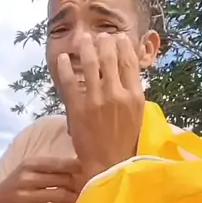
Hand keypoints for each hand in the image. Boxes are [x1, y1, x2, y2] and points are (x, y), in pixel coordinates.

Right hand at [0, 157, 82, 202]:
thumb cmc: (19, 184)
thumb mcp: (30, 170)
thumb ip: (50, 168)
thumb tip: (80, 166)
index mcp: (29, 164)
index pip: (58, 163)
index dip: (76, 167)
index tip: (88, 170)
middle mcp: (26, 178)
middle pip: (62, 179)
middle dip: (78, 184)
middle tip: (89, 188)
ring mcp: (24, 196)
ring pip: (59, 195)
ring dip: (74, 198)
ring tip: (81, 198)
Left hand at [57, 32, 144, 180]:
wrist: (109, 166)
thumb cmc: (125, 143)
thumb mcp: (137, 116)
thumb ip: (132, 94)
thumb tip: (129, 74)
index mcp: (134, 96)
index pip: (130, 62)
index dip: (123, 46)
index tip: (118, 38)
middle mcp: (116, 94)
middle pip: (110, 57)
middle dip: (104, 42)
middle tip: (100, 36)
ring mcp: (95, 100)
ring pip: (91, 64)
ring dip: (86, 48)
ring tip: (83, 39)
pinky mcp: (77, 108)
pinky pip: (70, 81)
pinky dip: (66, 67)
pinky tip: (64, 58)